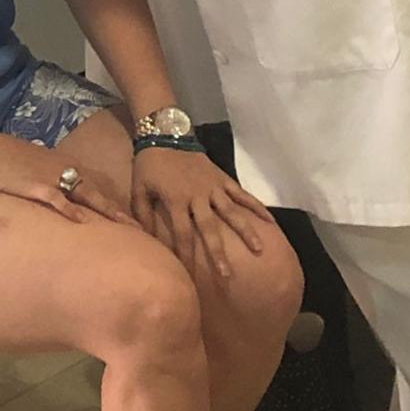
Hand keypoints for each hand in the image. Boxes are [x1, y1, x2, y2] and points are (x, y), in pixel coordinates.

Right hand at [0, 135, 135, 225]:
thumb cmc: (8, 161)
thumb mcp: (36, 168)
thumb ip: (51, 181)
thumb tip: (61, 197)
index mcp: (66, 166)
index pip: (98, 186)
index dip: (115, 202)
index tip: (131, 219)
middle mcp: (66, 171)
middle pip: (100, 192)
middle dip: (120, 211)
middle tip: (140, 229)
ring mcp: (54, 178)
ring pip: (88, 195)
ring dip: (108, 212)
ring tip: (126, 229)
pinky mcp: (38, 187)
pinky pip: (59, 199)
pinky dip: (72, 211)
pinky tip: (84, 222)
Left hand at [132, 148, 274, 279]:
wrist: (166, 134)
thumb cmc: (149, 165)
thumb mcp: (138, 189)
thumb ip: (142, 215)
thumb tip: (145, 240)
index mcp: (175, 200)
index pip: (182, 234)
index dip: (186, 255)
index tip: (190, 276)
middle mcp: (197, 196)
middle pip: (209, 229)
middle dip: (218, 253)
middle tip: (227, 276)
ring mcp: (213, 187)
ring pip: (231, 212)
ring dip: (245, 231)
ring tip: (259, 250)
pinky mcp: (222, 179)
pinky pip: (242, 194)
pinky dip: (256, 206)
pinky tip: (270, 221)